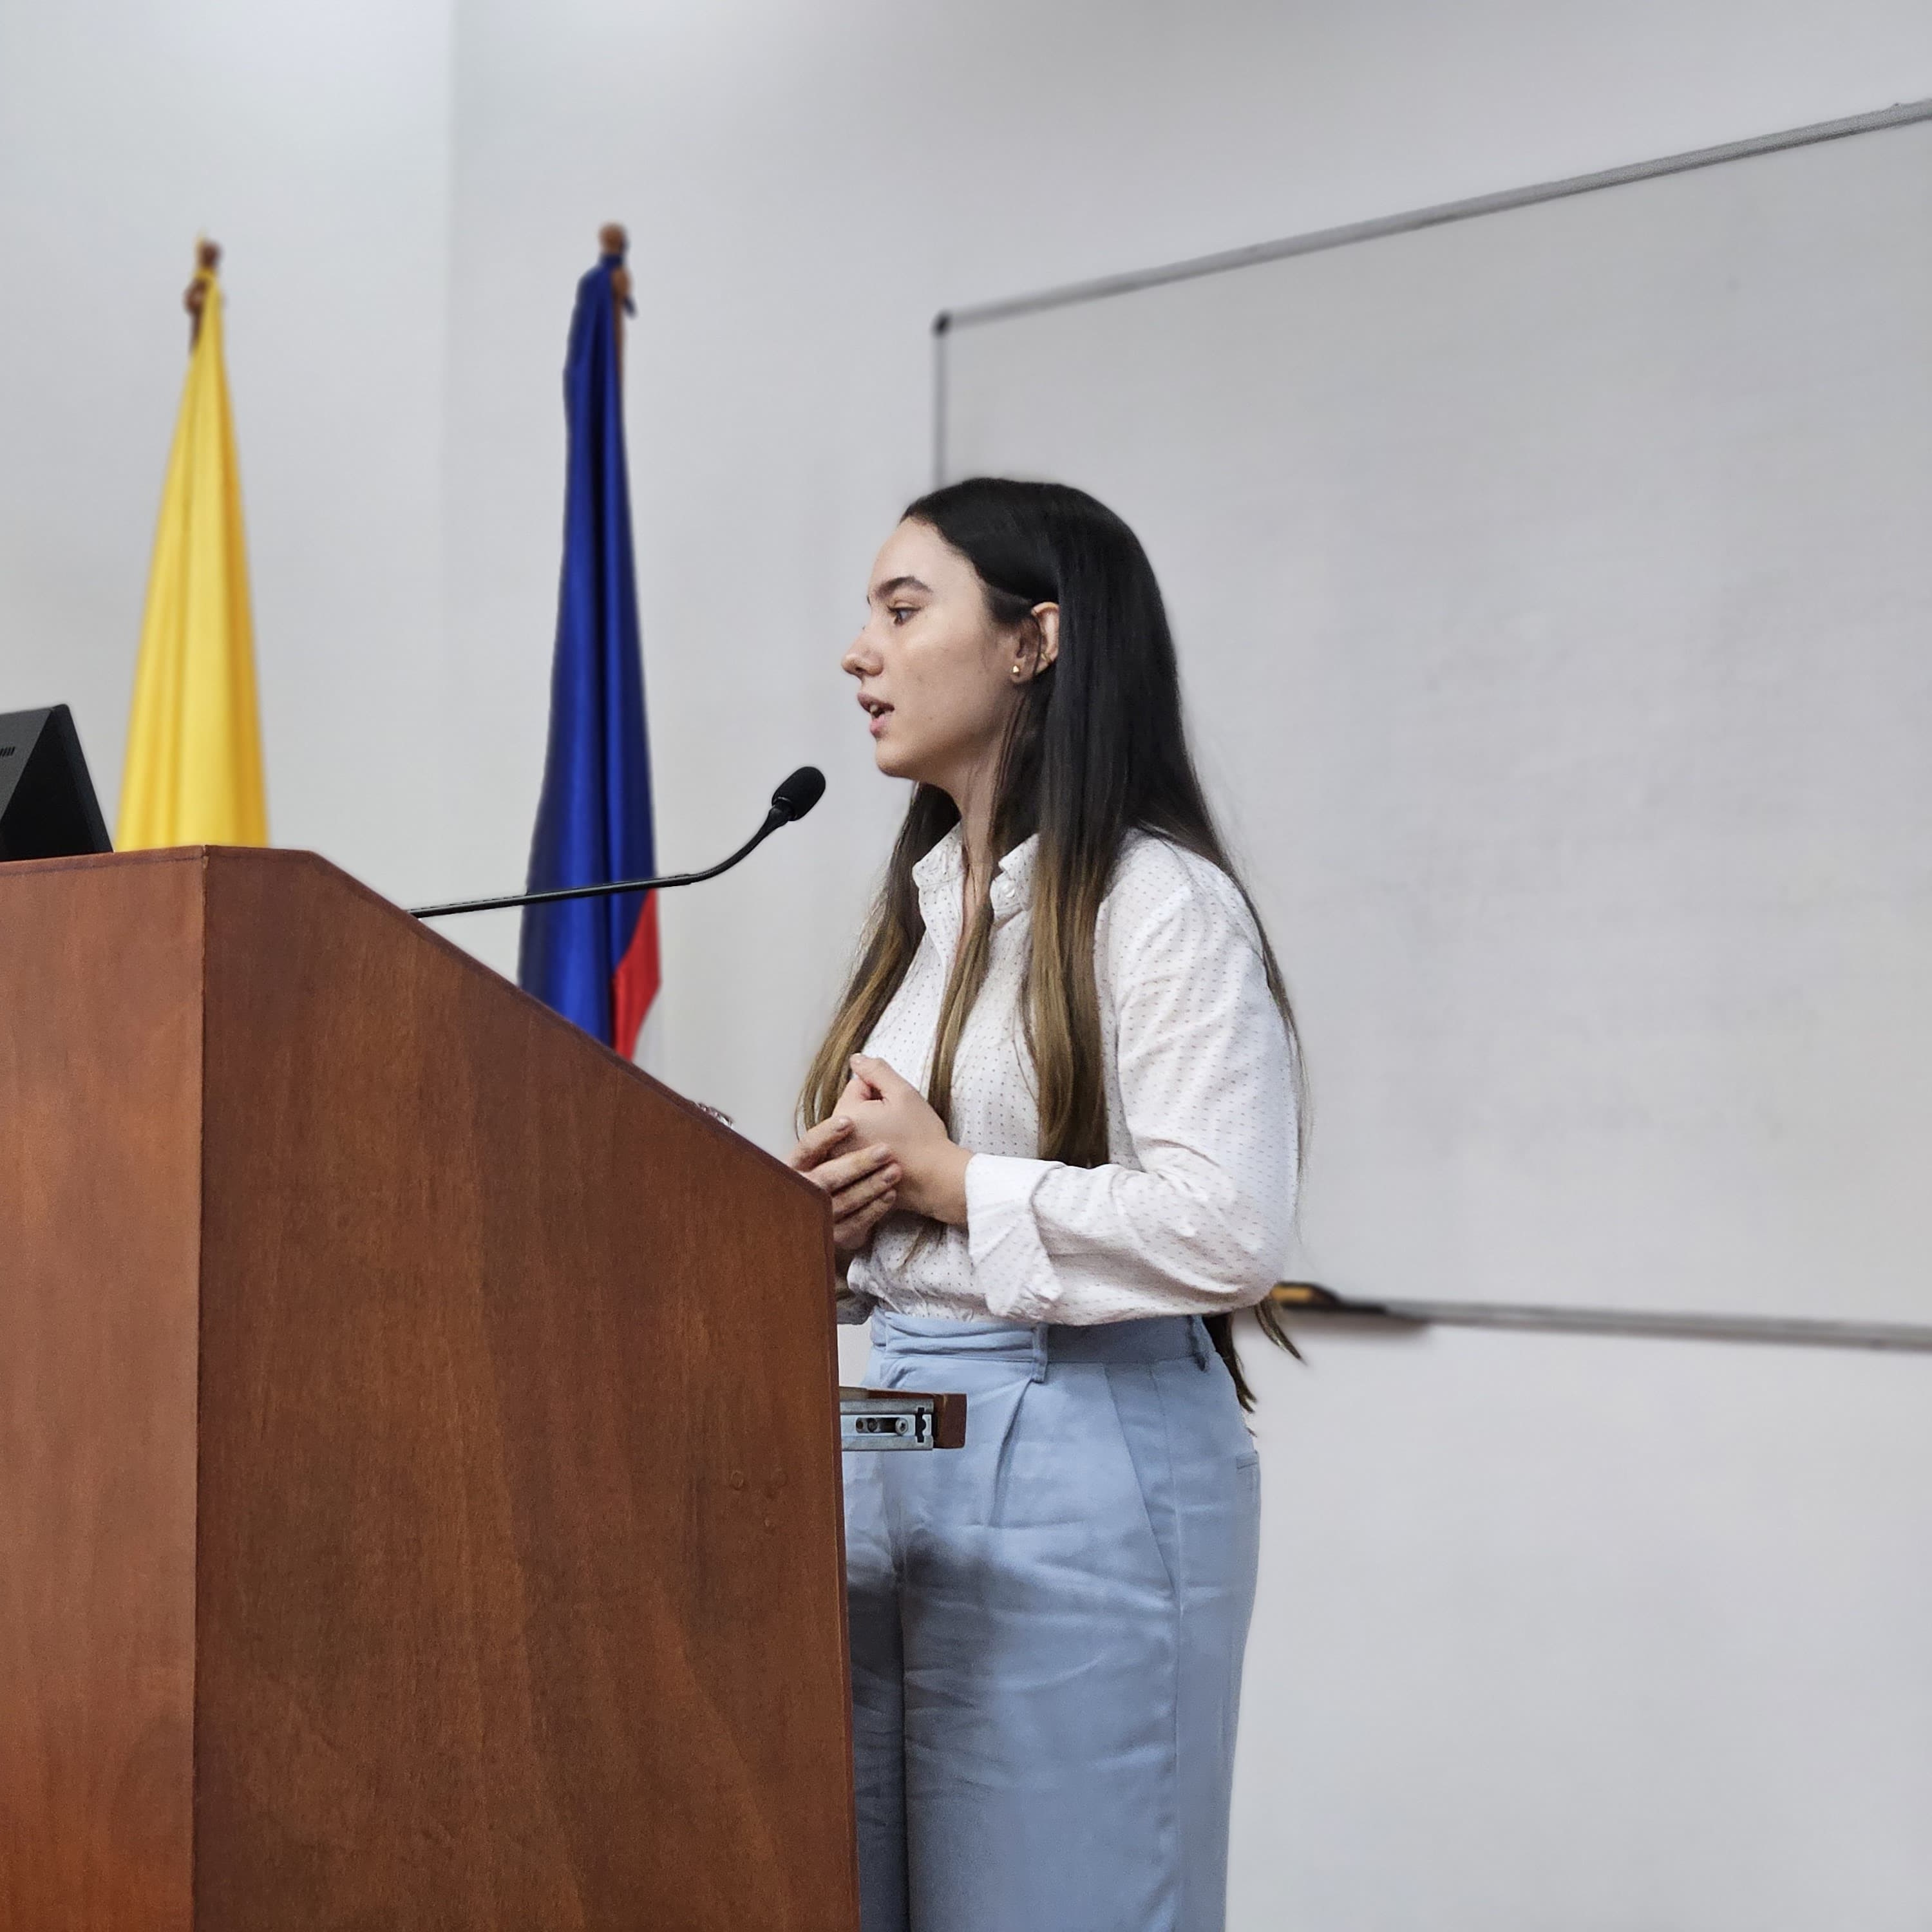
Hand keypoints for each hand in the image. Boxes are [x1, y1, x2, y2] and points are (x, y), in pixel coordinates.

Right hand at [787, 1114, 900, 1254]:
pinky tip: (890, 1194)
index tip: (848, 1121)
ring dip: (870, 1185)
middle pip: (825, 1177)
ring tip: (895, 1171)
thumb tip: (859, 1065)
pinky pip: (854, 1224)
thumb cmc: (844, 1165)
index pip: (807, 1147)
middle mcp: (804, 1190)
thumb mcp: (842, 1136)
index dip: (826, 1134)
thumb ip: (850, 1105)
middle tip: (885, 1150)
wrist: (847, 1212)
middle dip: (856, 1163)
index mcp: (799, 1164)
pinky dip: (873, 1209)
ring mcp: (819, 1216)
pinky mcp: (836, 1236)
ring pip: (842, 1202)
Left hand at [837, 1055, 971, 1226]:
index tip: (896, 1109)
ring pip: (854, 1130)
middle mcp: (835, 1141)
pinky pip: (856, 1152)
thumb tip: (856, 1059)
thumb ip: (876, 1070)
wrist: (935, 1179)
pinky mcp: (851, 1178)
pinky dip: (870, 1152)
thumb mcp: (903, 1093)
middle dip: (872, 1111)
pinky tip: (889, 1158)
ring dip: (871, 1130)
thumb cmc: (921, 1136)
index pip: (856, 1085)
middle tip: (896, 1126)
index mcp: (845, 1116)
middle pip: (852, 1109)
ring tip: (894, 1143)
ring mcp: (841, 1162)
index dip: (880, 1092)